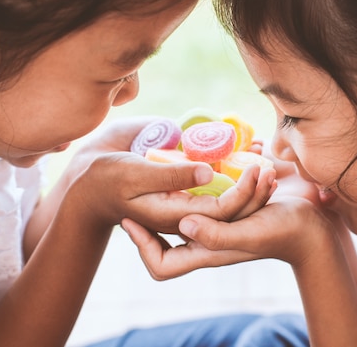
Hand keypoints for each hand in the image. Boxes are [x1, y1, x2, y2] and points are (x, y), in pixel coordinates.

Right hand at [66, 151, 276, 233]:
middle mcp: (186, 211)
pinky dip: (230, 160)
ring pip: (226, 192)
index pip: (222, 212)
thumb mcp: (134, 174)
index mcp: (175, 216)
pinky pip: (215, 177)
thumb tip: (211, 173)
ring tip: (260, 145)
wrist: (88, 179)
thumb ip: (172, 175)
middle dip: (254, 185)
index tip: (257, 166)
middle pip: (231, 207)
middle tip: (268, 156)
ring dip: (246, 172)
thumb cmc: (105, 177)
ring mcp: (186, 198)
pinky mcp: (184, 184)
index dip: (244, 192)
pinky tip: (243, 141)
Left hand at [121, 193, 331, 279]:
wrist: (312, 226)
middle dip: (147, 223)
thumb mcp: (250, 233)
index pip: (161, 265)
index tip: (129, 221)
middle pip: (164, 244)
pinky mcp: (228, 214)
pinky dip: (189, 195)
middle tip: (133, 200)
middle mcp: (207, 242)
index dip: (142, 247)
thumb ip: (218, 235)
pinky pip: (199, 208)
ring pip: (179, 223)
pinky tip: (186, 176)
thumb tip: (182, 225)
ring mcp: (217, 229)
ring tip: (153, 185)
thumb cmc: (284, 232)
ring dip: (166, 206)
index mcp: (208, 253)